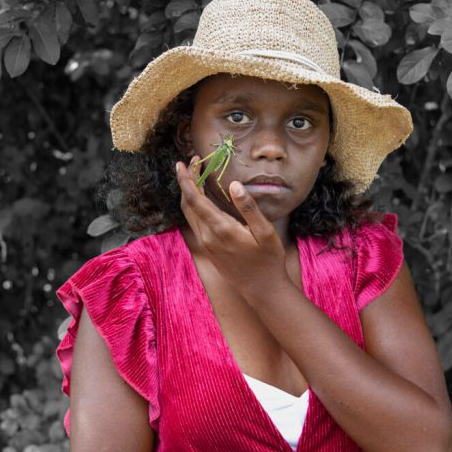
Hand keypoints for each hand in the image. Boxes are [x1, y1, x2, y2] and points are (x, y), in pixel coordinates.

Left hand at [175, 157, 288, 299]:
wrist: (261, 289)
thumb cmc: (268, 260)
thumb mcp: (265, 232)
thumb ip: (248, 208)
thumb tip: (234, 185)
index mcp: (220, 229)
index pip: (195, 199)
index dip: (186, 179)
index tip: (183, 163)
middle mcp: (207, 236)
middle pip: (187, 204)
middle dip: (186, 181)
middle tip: (192, 162)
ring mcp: (205, 243)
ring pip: (189, 213)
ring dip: (189, 193)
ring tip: (196, 175)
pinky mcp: (207, 249)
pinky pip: (194, 222)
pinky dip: (194, 205)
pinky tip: (202, 198)